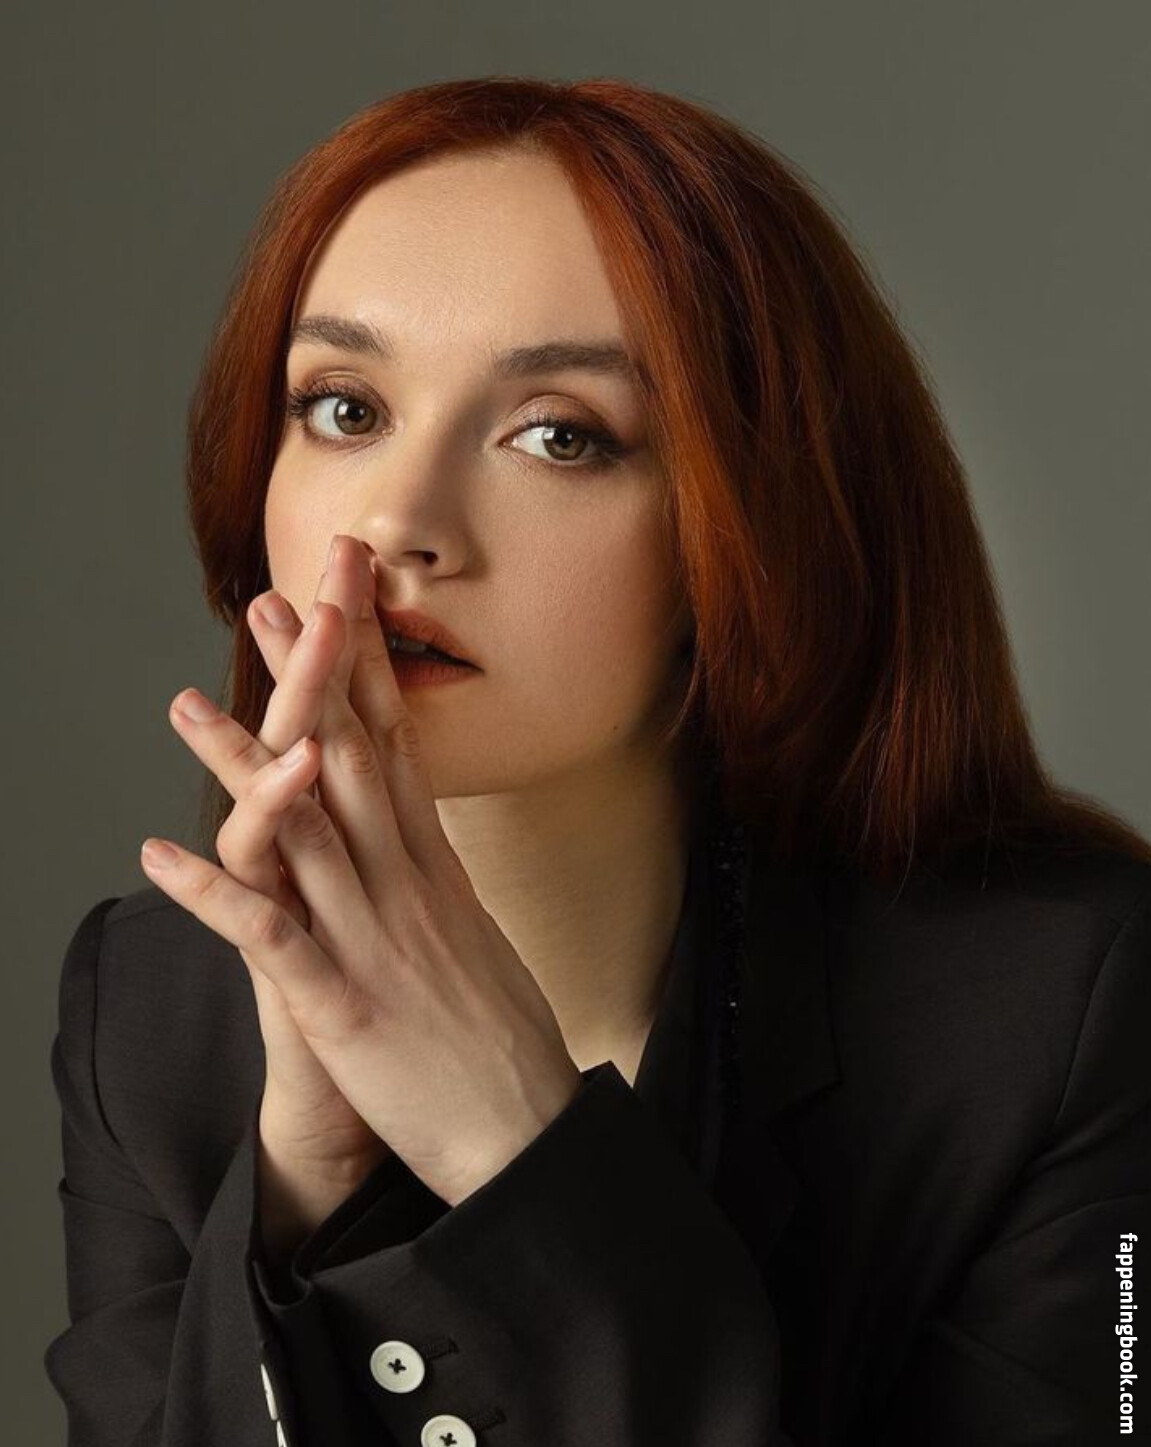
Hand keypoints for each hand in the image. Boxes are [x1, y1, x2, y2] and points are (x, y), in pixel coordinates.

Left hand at [141, 533, 582, 1208]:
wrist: (536, 1137)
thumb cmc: (509, 1047)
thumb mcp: (479, 942)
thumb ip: (440, 887)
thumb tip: (420, 847)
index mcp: (440, 874)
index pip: (399, 751)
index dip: (365, 673)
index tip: (342, 610)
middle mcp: (408, 889)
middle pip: (353, 763)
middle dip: (311, 676)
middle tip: (273, 600)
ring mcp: (377, 943)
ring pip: (301, 834)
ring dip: (241, 763)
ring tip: (186, 702)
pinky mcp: (347, 1008)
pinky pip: (272, 941)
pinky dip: (214, 896)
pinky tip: (160, 856)